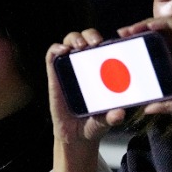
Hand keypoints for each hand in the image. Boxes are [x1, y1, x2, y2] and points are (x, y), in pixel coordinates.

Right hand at [46, 28, 126, 146]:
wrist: (75, 136)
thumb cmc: (94, 122)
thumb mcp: (106, 120)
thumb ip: (112, 117)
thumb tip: (120, 113)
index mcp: (102, 70)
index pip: (104, 46)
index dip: (109, 38)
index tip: (116, 40)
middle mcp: (85, 65)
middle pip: (86, 38)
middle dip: (91, 35)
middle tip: (96, 43)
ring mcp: (69, 68)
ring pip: (69, 41)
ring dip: (75, 38)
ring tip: (80, 46)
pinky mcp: (54, 75)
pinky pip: (52, 56)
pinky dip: (55, 49)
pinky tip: (62, 51)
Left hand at [117, 18, 171, 125]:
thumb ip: (166, 104)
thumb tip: (146, 109)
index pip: (161, 47)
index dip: (144, 44)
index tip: (126, 46)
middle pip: (162, 36)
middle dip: (141, 32)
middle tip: (122, 35)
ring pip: (168, 28)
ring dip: (147, 25)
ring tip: (129, 29)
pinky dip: (164, 23)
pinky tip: (148, 25)